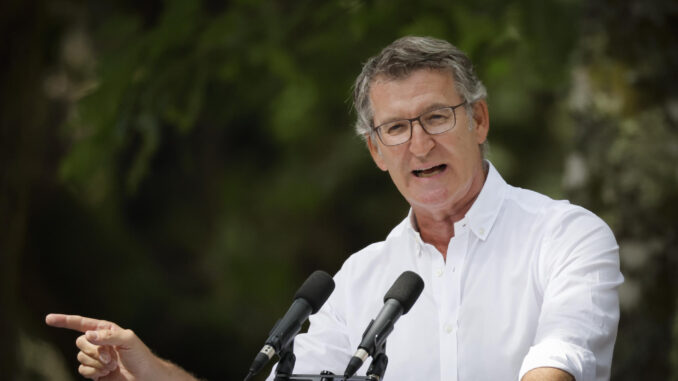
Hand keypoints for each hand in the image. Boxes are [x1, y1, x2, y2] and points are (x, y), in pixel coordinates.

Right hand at [45, 313, 196, 380]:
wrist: (143, 377)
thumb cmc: (140, 356)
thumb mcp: (128, 341)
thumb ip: (108, 336)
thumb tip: (88, 335)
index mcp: (105, 330)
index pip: (81, 323)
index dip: (64, 320)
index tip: (48, 319)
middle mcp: (98, 342)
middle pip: (80, 342)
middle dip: (94, 351)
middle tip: (111, 357)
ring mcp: (95, 357)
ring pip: (80, 357)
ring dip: (96, 363)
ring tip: (112, 366)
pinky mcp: (93, 371)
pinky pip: (82, 369)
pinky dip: (93, 372)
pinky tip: (106, 373)